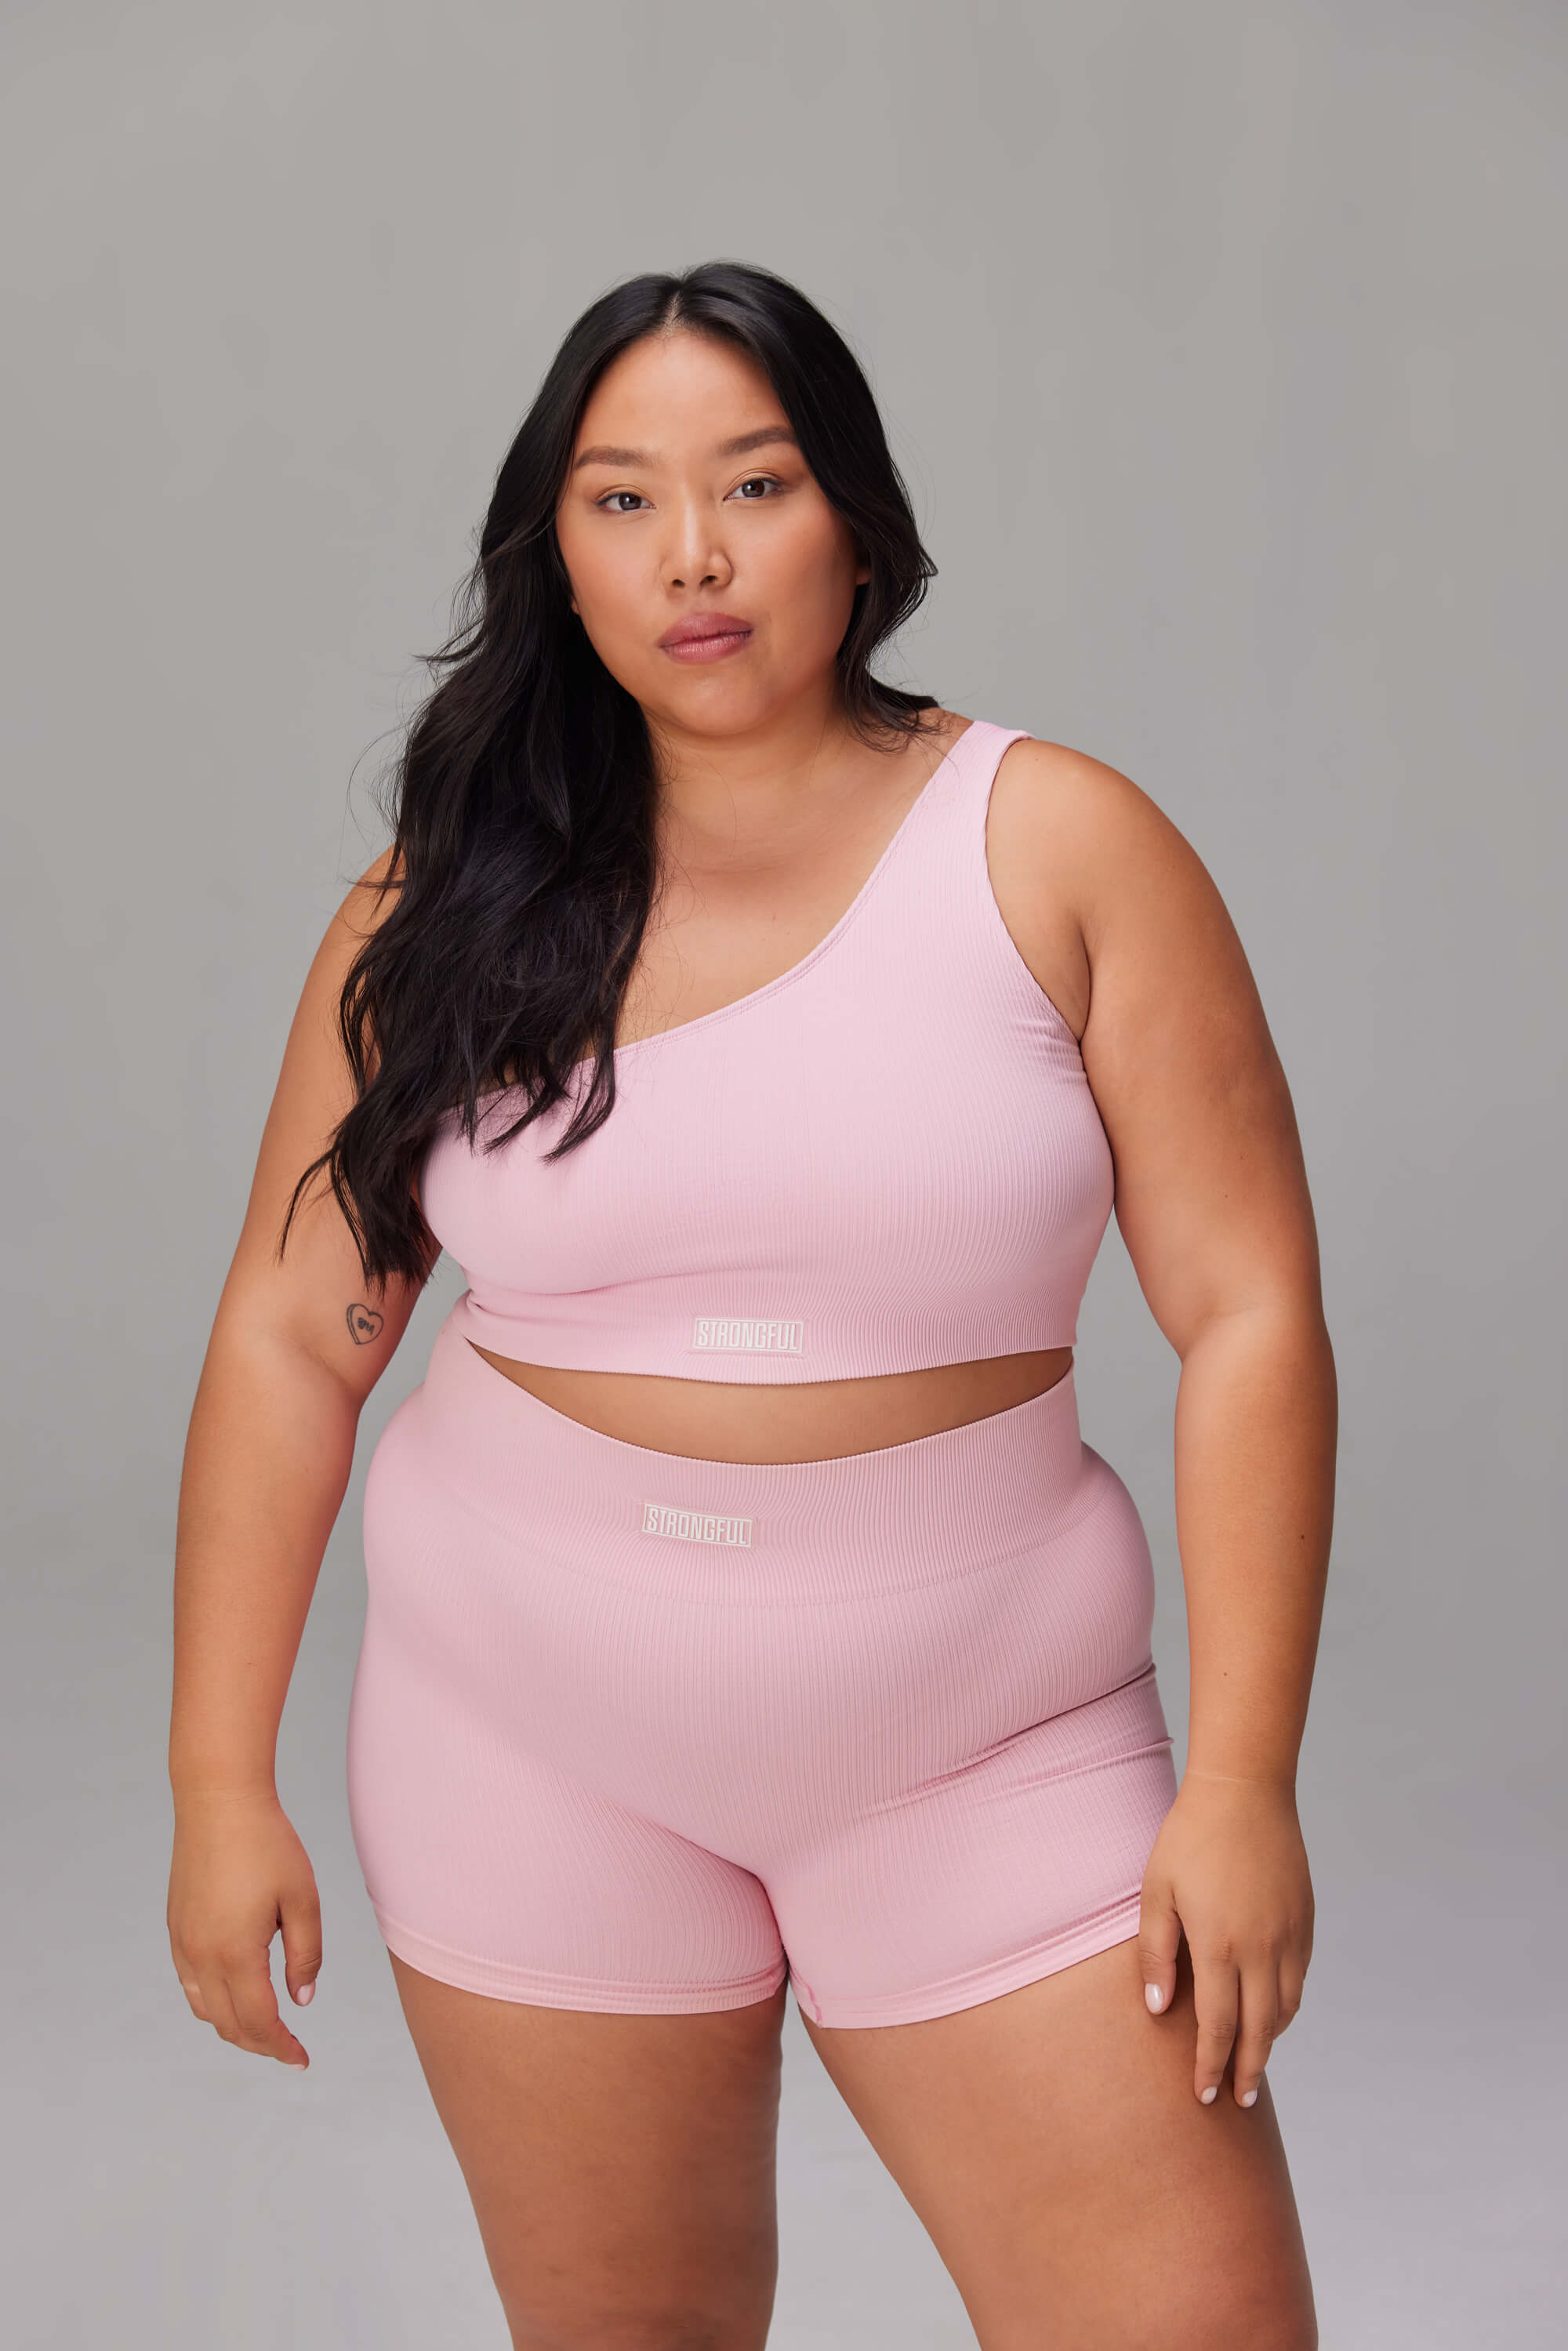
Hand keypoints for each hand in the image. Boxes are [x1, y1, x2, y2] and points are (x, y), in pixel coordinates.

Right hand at [167, 1788, 322, 2070]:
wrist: (218, 1801)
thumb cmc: (268, 1845)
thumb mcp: (302, 1899)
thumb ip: (305, 1955)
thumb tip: (300, 2001)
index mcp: (236, 1953)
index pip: (259, 2022)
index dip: (281, 2047)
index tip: (302, 2060)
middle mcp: (201, 1956)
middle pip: (229, 2025)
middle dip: (260, 2044)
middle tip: (289, 2050)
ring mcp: (183, 1943)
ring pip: (204, 2009)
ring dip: (234, 2026)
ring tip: (266, 2027)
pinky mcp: (176, 1928)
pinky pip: (189, 1984)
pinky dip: (212, 2001)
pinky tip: (235, 1994)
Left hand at [1137, 1770, 1313, 2107]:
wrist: (1245, 1790)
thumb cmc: (1189, 1837)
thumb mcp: (1157, 1890)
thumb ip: (1158, 1952)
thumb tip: (1160, 2009)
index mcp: (1220, 1946)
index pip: (1218, 2027)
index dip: (1211, 2066)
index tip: (1204, 2096)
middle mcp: (1261, 1950)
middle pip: (1258, 2031)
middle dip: (1246, 2071)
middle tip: (1236, 2102)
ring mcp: (1288, 1936)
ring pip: (1285, 2009)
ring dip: (1268, 2042)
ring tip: (1252, 2064)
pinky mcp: (1304, 1920)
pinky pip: (1299, 1978)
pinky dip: (1286, 2006)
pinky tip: (1272, 2013)